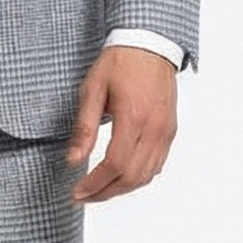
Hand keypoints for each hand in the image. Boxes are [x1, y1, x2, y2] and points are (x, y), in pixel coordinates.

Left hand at [64, 45, 178, 204]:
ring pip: (146, 175)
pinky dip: (138, 177)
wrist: (150, 45)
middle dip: (105, 192)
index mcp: (133, 117)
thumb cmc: (120, 62)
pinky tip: (120, 177)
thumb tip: (73, 160)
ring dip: (121, 189)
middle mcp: (154, 128)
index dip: (94, 184)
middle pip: (131, 177)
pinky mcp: (169, 131)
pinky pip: (156, 164)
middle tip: (84, 197)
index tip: (77, 192)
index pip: (114, 165)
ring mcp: (165, 132)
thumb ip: (84, 128)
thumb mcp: (92, 89)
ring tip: (99, 190)